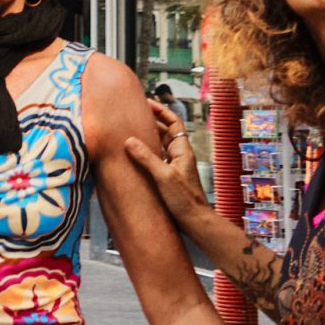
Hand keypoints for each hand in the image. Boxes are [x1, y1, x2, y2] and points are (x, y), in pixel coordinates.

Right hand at [122, 100, 213, 228]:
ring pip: (160, 145)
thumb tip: (129, 140)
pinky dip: (146, 152)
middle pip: (166, 132)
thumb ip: (146, 157)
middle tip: (134, 114)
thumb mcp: (163, 176)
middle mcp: (179, 155)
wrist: (195, 221)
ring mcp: (174, 166)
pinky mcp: (168, 177)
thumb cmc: (184, 199)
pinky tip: (134, 155)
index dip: (161, 111)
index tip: (147, 103)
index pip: (173, 123)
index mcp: (182, 151)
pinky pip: (156, 158)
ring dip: (148, 136)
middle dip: (151, 121)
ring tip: (131, 130)